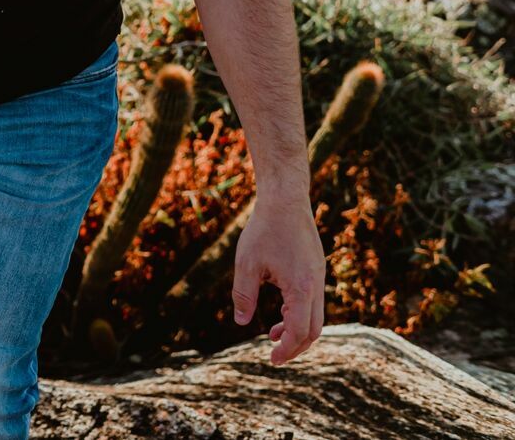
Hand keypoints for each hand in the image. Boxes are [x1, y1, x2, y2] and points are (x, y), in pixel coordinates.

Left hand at [232, 194, 325, 365]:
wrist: (286, 200)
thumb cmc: (263, 230)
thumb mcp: (247, 264)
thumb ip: (244, 296)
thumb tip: (241, 322)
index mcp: (301, 288)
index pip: (299, 331)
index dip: (286, 349)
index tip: (272, 359)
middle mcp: (316, 286)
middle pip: (314, 330)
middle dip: (295, 346)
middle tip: (274, 354)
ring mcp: (319, 278)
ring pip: (316, 317)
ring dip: (297, 330)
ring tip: (271, 334)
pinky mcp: (316, 271)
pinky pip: (313, 302)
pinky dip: (299, 313)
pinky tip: (280, 312)